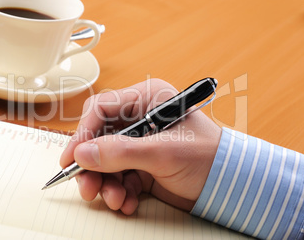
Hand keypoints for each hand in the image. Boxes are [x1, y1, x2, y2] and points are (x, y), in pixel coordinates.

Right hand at [60, 79, 221, 214]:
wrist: (232, 185)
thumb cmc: (209, 157)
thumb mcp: (164, 152)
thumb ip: (121, 152)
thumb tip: (82, 154)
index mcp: (146, 100)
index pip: (102, 109)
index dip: (83, 133)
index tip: (71, 158)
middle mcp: (140, 119)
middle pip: (99, 138)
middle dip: (92, 166)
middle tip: (88, 188)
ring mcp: (140, 144)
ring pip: (106, 161)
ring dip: (105, 183)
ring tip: (114, 200)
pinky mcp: (142, 165)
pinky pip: (118, 177)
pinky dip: (119, 192)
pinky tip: (126, 203)